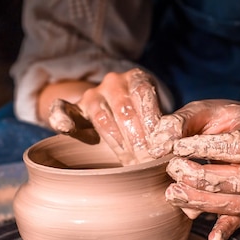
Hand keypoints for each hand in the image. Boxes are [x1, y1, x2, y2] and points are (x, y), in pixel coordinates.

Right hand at [47, 69, 161, 164]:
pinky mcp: (74, 109)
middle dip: (139, 138)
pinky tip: (66, 126)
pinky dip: (62, 117)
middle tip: (149, 160)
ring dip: (118, 142)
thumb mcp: (158, 115)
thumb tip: (177, 143)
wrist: (117, 110)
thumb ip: (163, 126)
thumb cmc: (145, 120)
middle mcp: (113, 82)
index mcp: (136, 78)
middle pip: (125, 110)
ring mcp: (92, 95)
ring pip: (102, 117)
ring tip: (131, 161)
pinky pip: (62, 110)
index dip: (152, 120)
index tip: (160, 144)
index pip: (144, 94)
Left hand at [149, 100, 239, 239]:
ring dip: (202, 201)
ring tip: (172, 193)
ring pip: (237, 202)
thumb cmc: (217, 119)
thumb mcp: (199, 110)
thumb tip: (157, 147)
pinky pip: (238, 219)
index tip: (178, 147)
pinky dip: (225, 231)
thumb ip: (178, 123)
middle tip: (172, 169)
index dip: (207, 149)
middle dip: (202, 179)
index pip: (237, 147)